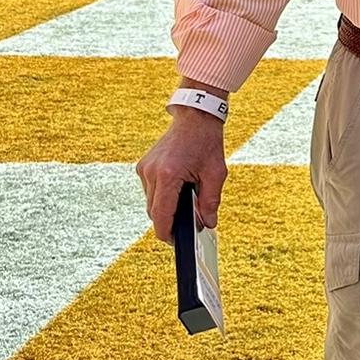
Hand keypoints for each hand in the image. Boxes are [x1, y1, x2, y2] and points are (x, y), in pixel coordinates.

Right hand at [136, 108, 226, 241]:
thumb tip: (208, 224)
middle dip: (168, 221)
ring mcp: (144, 169)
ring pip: (150, 202)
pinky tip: (176, 190)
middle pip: (154, 212)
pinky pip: (150, 190)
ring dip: (164, 208)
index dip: (168, 233)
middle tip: (187, 226)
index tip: (177, 242)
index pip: (161, 216)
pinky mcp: (142, 166)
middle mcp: (151, 173)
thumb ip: (211, 201)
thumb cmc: (207, 143)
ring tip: (184, 205)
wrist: (195, 117)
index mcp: (168, 175)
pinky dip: (161, 195)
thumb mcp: (216, 173)